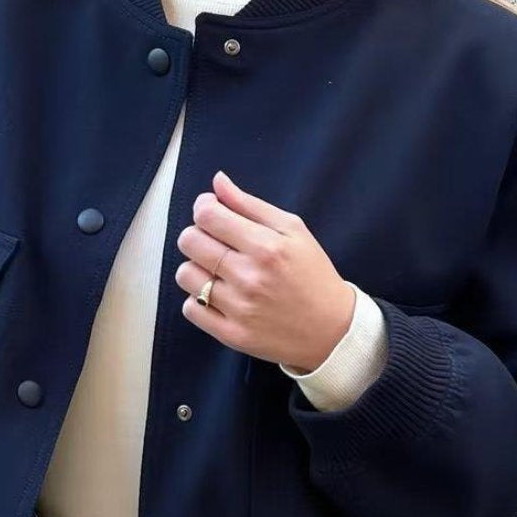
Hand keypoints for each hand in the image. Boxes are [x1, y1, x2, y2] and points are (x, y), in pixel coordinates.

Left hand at [175, 170, 355, 371]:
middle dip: (197, 235)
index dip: (204, 208)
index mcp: (266, 247)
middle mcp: (249, 277)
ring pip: (185, 275)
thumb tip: (217, 182)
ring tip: (218, 271)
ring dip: (196, 268)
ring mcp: (238, 308)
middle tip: (215, 243)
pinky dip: (199, 300)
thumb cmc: (313, 275)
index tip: (213, 214)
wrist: (331, 330)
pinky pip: (191, 308)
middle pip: (189, 242)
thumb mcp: (293, 230)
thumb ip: (251, 205)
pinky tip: (220, 296)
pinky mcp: (231, 334)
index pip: (207, 216)